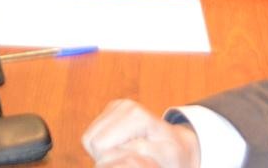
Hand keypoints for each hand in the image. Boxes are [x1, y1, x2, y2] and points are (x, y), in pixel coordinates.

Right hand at [83, 100, 200, 167]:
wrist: (178, 145)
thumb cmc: (172, 155)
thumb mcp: (162, 158)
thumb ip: (139, 153)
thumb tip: (113, 151)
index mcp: (135, 115)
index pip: (100, 144)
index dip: (112, 159)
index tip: (136, 162)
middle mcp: (123, 105)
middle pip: (91, 139)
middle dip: (106, 155)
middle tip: (130, 160)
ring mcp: (115, 105)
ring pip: (89, 138)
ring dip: (104, 151)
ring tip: (126, 154)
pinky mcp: (110, 111)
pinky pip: (92, 135)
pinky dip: (104, 146)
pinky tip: (121, 148)